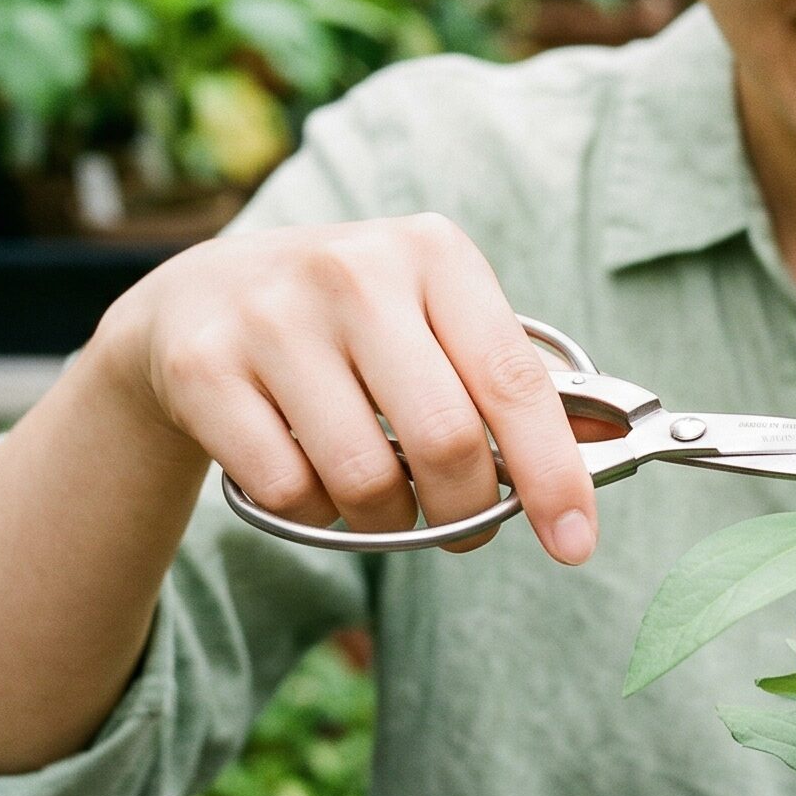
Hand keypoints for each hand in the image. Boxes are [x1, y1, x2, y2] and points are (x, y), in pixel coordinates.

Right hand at [93, 213, 598, 561]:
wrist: (200, 297)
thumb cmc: (353, 323)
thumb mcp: (435, 319)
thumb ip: (509, 386)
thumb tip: (595, 470)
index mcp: (433, 253)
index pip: (512, 382)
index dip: (554, 474)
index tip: (575, 542)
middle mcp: (352, 270)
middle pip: (445, 441)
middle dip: (467, 511)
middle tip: (464, 528)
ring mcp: (272, 316)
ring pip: (365, 480)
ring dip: (388, 521)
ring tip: (381, 499)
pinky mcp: (203, 367)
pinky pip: (289, 492)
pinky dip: (315, 514)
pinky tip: (310, 477)